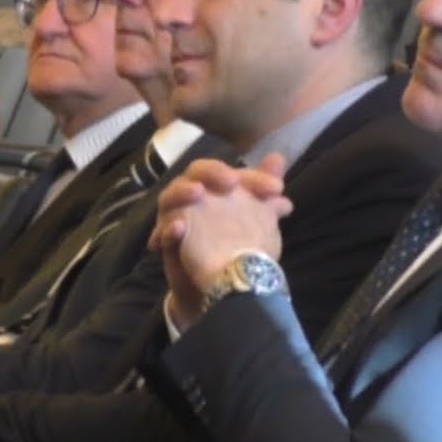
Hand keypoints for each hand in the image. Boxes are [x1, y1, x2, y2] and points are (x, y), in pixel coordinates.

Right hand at [153, 155, 292, 330]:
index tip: (277, 188)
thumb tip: (278, 157)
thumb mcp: (258, 220)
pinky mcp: (168, 243)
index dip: (252, 177)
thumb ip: (265, 192)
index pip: (230, 171)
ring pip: (169, 197)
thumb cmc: (237, 245)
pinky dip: (170, 229)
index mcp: (217, 189)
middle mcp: (194, 198)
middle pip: (195, 173)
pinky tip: (181, 227)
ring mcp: (178, 219)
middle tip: (231, 182)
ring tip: (197, 193)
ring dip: (181, 192)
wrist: (225, 283)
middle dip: (211, 173)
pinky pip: (162, 233)